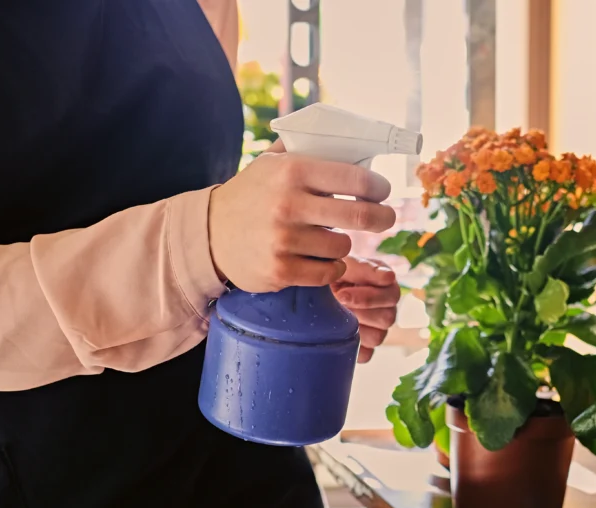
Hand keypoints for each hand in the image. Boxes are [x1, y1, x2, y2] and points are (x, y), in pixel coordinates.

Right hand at [207, 140, 396, 291]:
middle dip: (382, 217)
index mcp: (291, 171)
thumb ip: (308, 152)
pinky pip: (329, 272)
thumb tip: (355, 146)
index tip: (382, 192)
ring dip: (343, 243)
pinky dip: (331, 267)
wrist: (209, 234)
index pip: (355, 179)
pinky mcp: (281, 271)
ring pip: (343, 247)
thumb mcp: (272, 163)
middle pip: (359, 216)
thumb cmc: (251, 195)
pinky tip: (319, 258)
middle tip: (386, 218)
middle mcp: (288, 205)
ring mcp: (283, 241)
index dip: (378, 188)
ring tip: (327, 237)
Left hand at [332, 256, 400, 362]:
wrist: (312, 291)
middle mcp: (387, 309)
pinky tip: (337, 333)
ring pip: (377, 337)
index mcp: (387, 286)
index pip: (392, 296)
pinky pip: (366, 354)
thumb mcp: (344, 264)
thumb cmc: (332, 272)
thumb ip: (364, 268)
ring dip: (354, 328)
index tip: (342, 295)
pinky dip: (351, 346)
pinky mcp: (366, 347)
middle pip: (387, 318)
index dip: (367, 297)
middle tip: (335, 305)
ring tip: (335, 316)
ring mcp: (378, 330)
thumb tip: (389, 276)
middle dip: (358, 312)